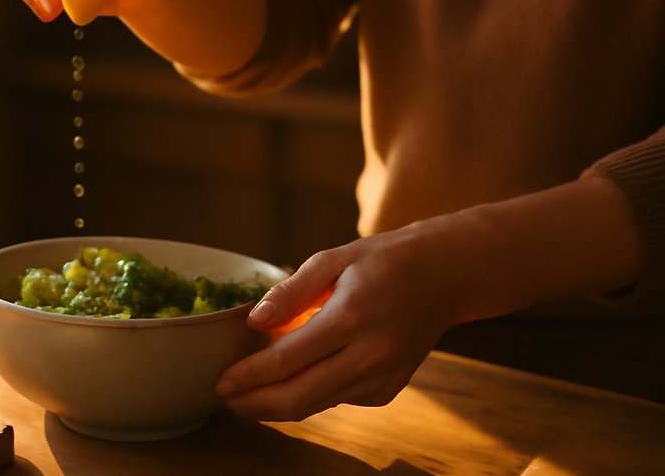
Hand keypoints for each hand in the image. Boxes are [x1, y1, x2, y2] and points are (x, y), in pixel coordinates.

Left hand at [215, 221, 462, 421]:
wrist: (443, 276)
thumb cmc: (382, 262)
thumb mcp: (332, 260)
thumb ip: (290, 292)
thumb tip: (253, 321)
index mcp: (350, 317)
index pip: (286, 360)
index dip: (248, 376)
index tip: (221, 381)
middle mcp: (369, 355)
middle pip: (298, 397)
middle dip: (254, 404)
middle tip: (226, 399)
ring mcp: (382, 378)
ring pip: (316, 406)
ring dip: (277, 406)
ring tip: (247, 396)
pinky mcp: (388, 390)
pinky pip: (337, 400)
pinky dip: (310, 395)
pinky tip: (293, 382)